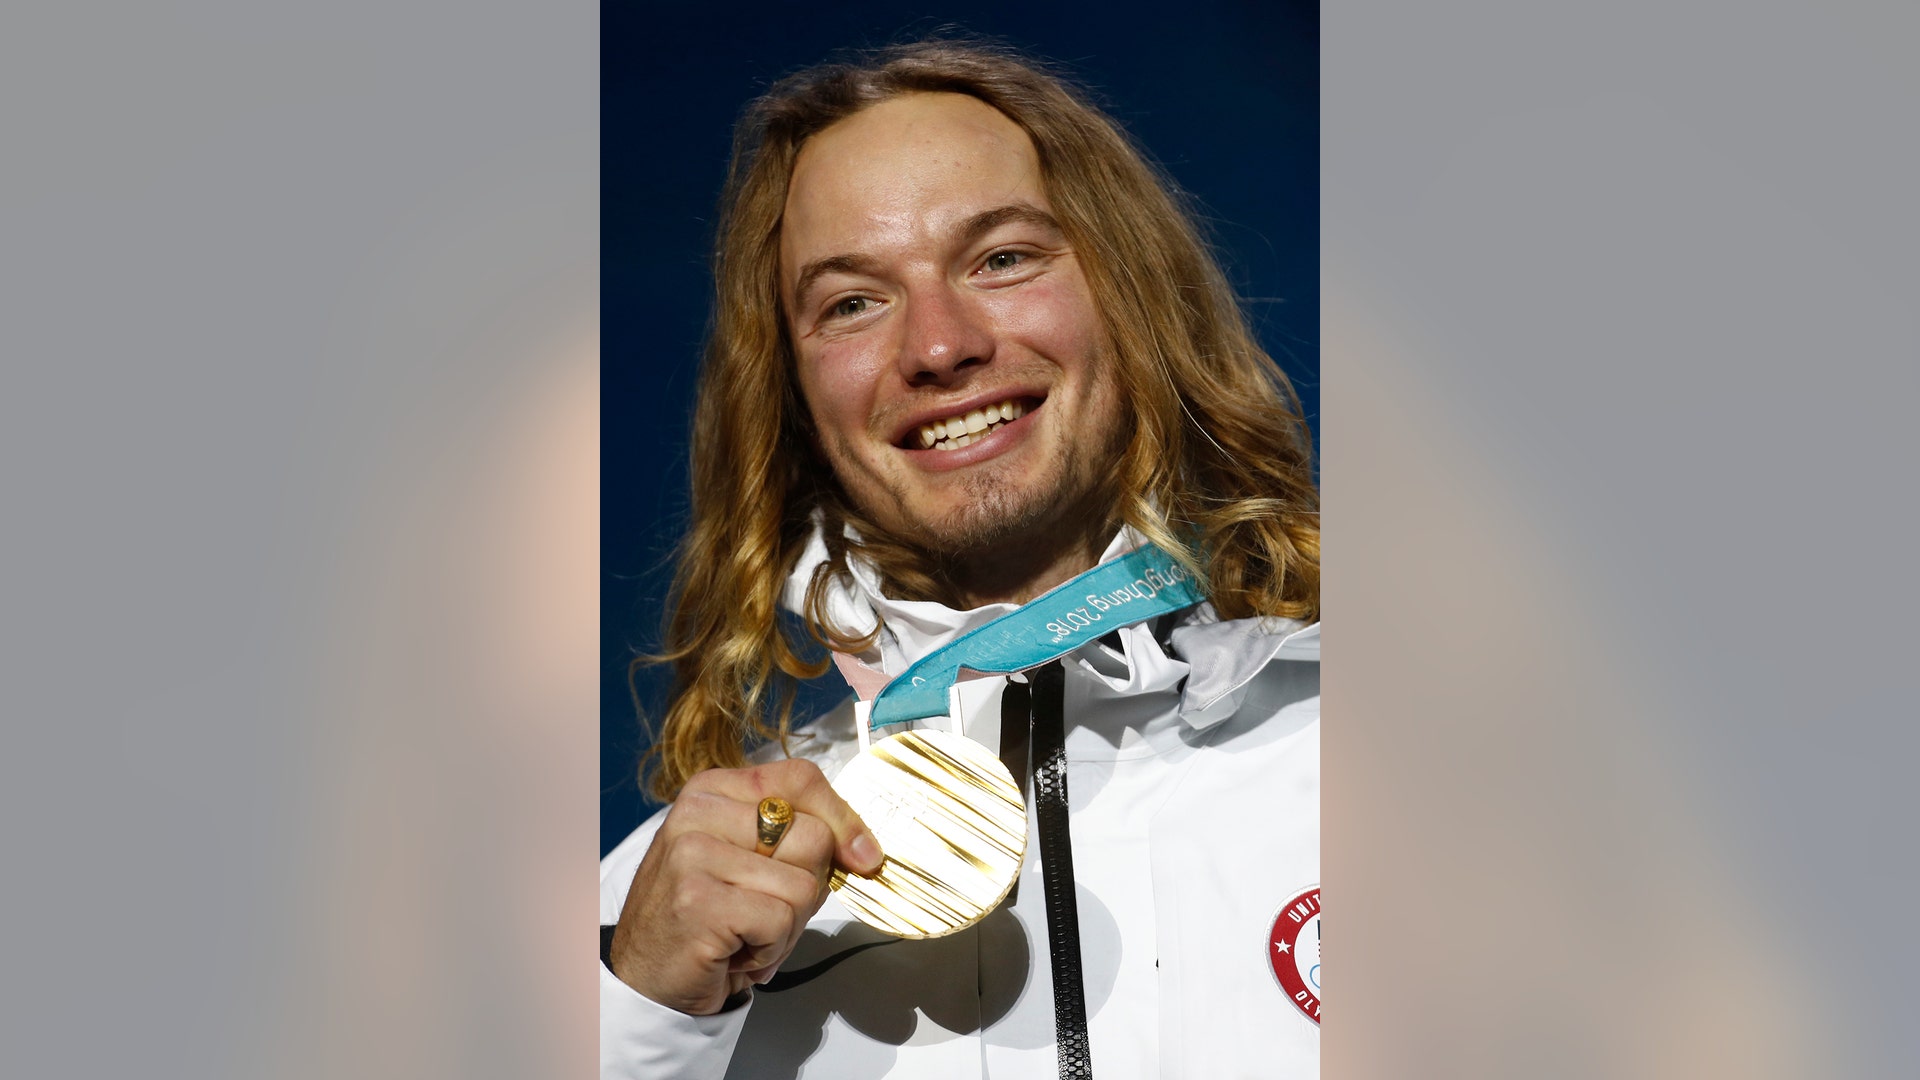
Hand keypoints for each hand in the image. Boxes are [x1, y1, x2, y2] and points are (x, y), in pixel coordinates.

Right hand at [607, 758, 884, 1014]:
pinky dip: (769, 949)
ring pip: (803, 886)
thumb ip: (795, 838)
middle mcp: (698, 811)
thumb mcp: (746, 859)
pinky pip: (780, 921)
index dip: (843, 819)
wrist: (646, 978)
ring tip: (748, 934)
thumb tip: (865, 849)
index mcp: (713, 789)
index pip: (801, 778)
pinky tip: (735, 951)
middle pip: (814, 836)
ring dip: (788, 927)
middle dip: (809, 888)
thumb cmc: (707, 918)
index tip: (862, 855)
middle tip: (768, 911)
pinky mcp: (698, 899)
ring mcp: (693, 854)